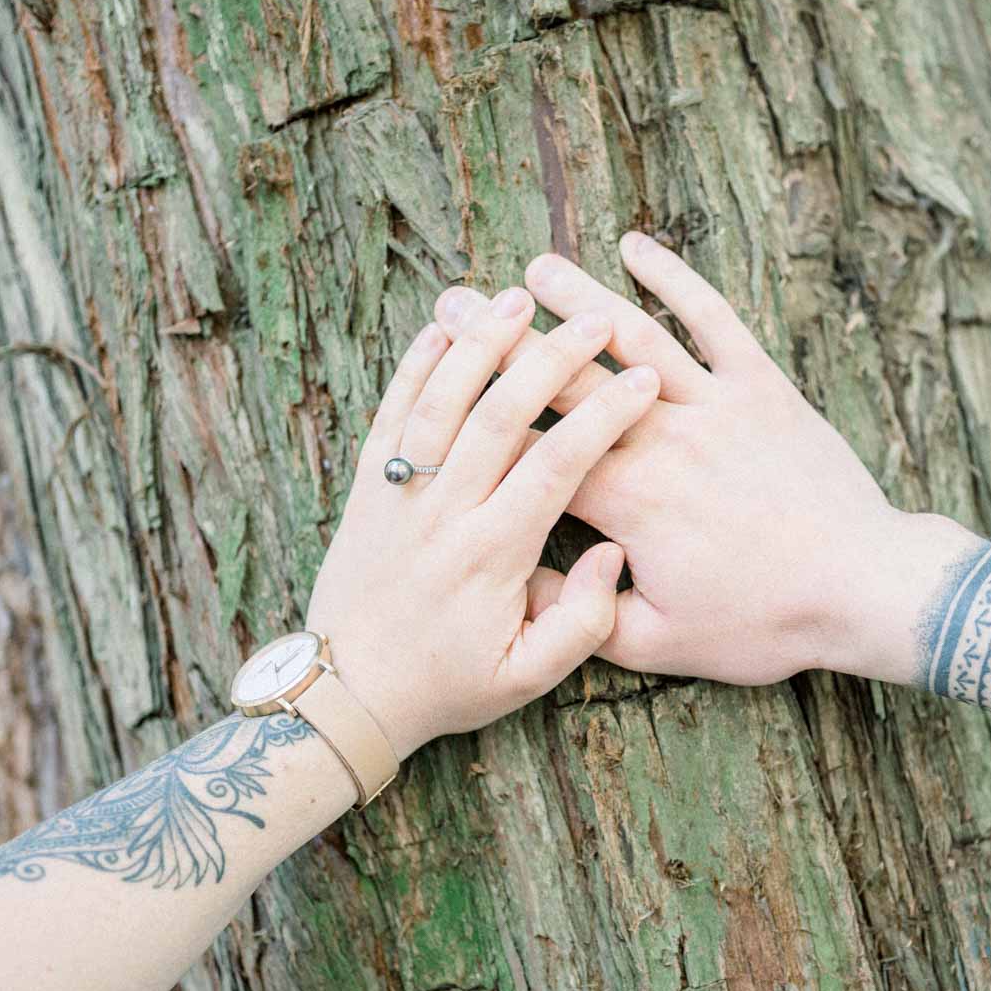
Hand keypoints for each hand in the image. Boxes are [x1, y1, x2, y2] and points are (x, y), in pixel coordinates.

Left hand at [304, 287, 660, 757]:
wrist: (347, 692)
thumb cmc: (446, 684)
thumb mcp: (528, 677)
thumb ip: (583, 622)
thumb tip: (613, 554)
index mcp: (492, 554)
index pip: (556, 465)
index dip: (602, 416)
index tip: (643, 381)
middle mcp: (443, 513)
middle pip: (500, 414)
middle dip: (551, 359)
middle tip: (593, 321)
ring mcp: (398, 494)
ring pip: (440, 400)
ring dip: (480, 344)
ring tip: (518, 298)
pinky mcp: (366, 486)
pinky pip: (390, 412)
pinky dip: (413, 365)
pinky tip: (443, 326)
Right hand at [435, 236, 978, 685]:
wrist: (863, 589)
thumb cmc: (765, 623)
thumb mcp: (663, 644)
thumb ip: (585, 616)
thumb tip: (526, 585)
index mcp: (628, 502)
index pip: (535, 450)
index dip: (481, 412)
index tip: (439, 378)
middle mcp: (662, 439)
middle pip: (568, 379)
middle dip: (507, 340)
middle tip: (460, 301)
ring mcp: (715, 405)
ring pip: (633, 336)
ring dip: (580, 298)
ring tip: (534, 268)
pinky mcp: (763, 388)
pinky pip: (714, 321)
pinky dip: (676, 280)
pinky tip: (637, 247)